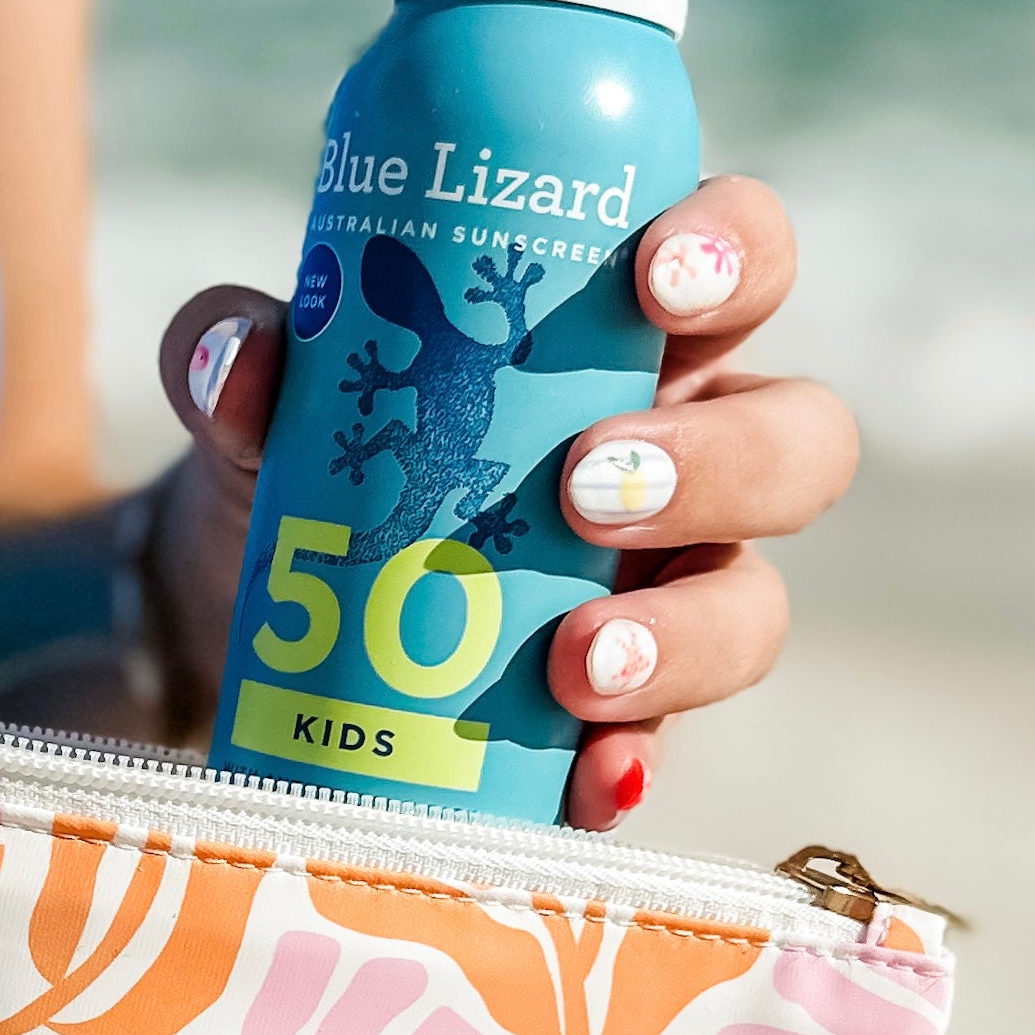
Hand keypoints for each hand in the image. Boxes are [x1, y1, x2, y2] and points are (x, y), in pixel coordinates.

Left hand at [147, 174, 856, 830]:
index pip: (736, 264)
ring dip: (685, 634)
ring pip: (756, 606)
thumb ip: (236, 350)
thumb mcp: (264, 396)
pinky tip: (590, 782)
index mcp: (630, 342)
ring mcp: (670, 598)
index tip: (654, 276)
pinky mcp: (622, 719)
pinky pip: (663, 748)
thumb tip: (241, 363)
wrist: (259, 614)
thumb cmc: (311, 455)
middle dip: (719, 463)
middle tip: (586, 489)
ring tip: (575, 660)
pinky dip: (628, 766)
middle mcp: (687, 464)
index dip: (730, 252)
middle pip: (798, 443)